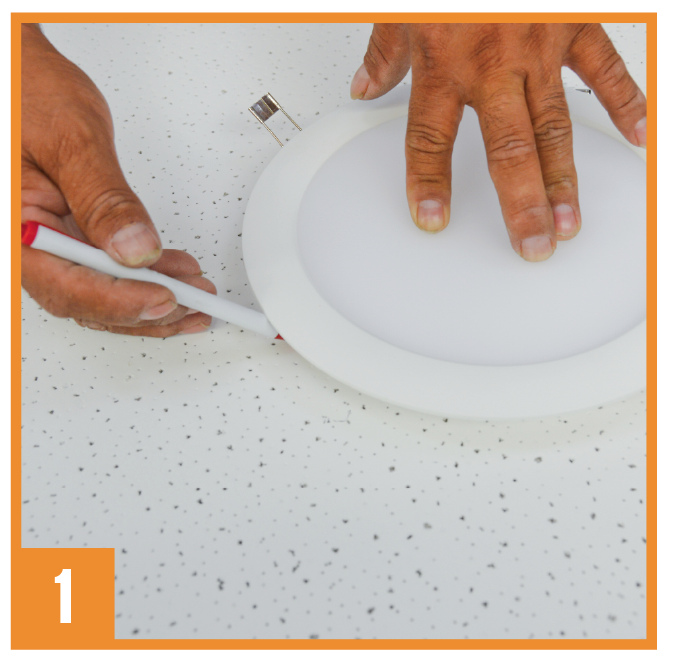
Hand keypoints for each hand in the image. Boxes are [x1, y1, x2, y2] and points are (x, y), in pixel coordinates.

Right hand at [21, 24, 214, 335]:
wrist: (17, 71)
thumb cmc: (26, 90)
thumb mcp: (71, 140)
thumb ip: (103, 199)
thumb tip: (135, 247)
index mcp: (13, 229)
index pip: (67, 285)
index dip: (121, 300)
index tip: (166, 298)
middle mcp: (24, 244)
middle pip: (86, 299)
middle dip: (145, 309)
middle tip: (194, 306)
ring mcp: (45, 244)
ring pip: (99, 291)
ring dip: (150, 299)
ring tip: (195, 297)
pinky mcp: (67, 236)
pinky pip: (103, 268)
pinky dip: (141, 276)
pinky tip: (174, 276)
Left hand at [350, 24, 646, 260]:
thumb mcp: (400, 5)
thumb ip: (383, 52)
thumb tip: (363, 87)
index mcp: (444, 62)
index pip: (430, 140)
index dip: (429, 184)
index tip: (433, 220)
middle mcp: (493, 64)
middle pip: (508, 150)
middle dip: (521, 205)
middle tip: (531, 246)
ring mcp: (539, 48)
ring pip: (555, 127)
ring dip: (564, 179)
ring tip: (568, 221)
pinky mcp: (575, 24)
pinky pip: (606, 69)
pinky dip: (625, 103)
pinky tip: (639, 138)